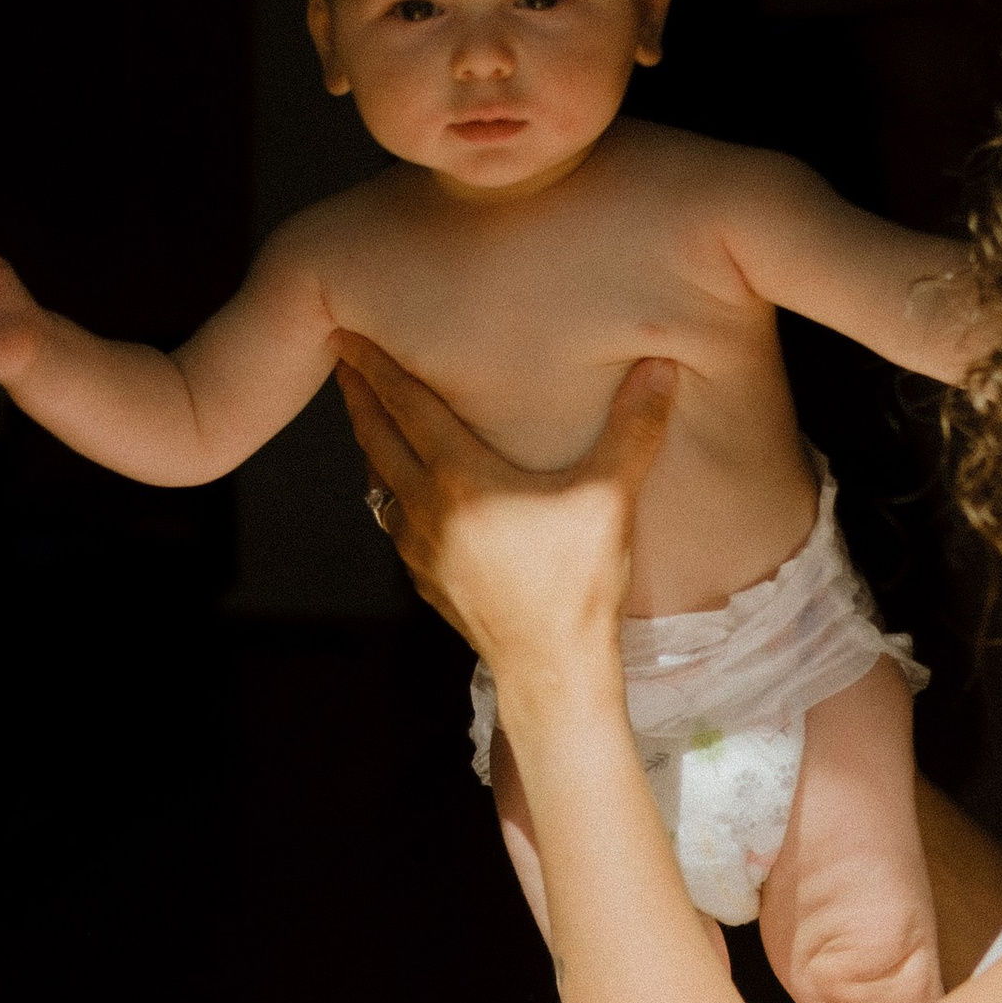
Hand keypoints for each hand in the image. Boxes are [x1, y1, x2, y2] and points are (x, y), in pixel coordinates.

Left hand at [333, 335, 676, 685]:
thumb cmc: (578, 585)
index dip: (376, 365)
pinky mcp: (426, 581)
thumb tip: (660, 367)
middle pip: (377, 438)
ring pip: (379, 482)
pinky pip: (395, 523)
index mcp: (460, 479)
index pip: (406, 406)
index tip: (348, 332)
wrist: (551, 671)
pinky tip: (403, 493)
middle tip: (341, 357)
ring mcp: (420, 550)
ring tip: (369, 418)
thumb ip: (633, 428)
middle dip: (359, 395)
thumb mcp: (610, 498)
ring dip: (371, 444)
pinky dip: (390, 492)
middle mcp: (426, 509)